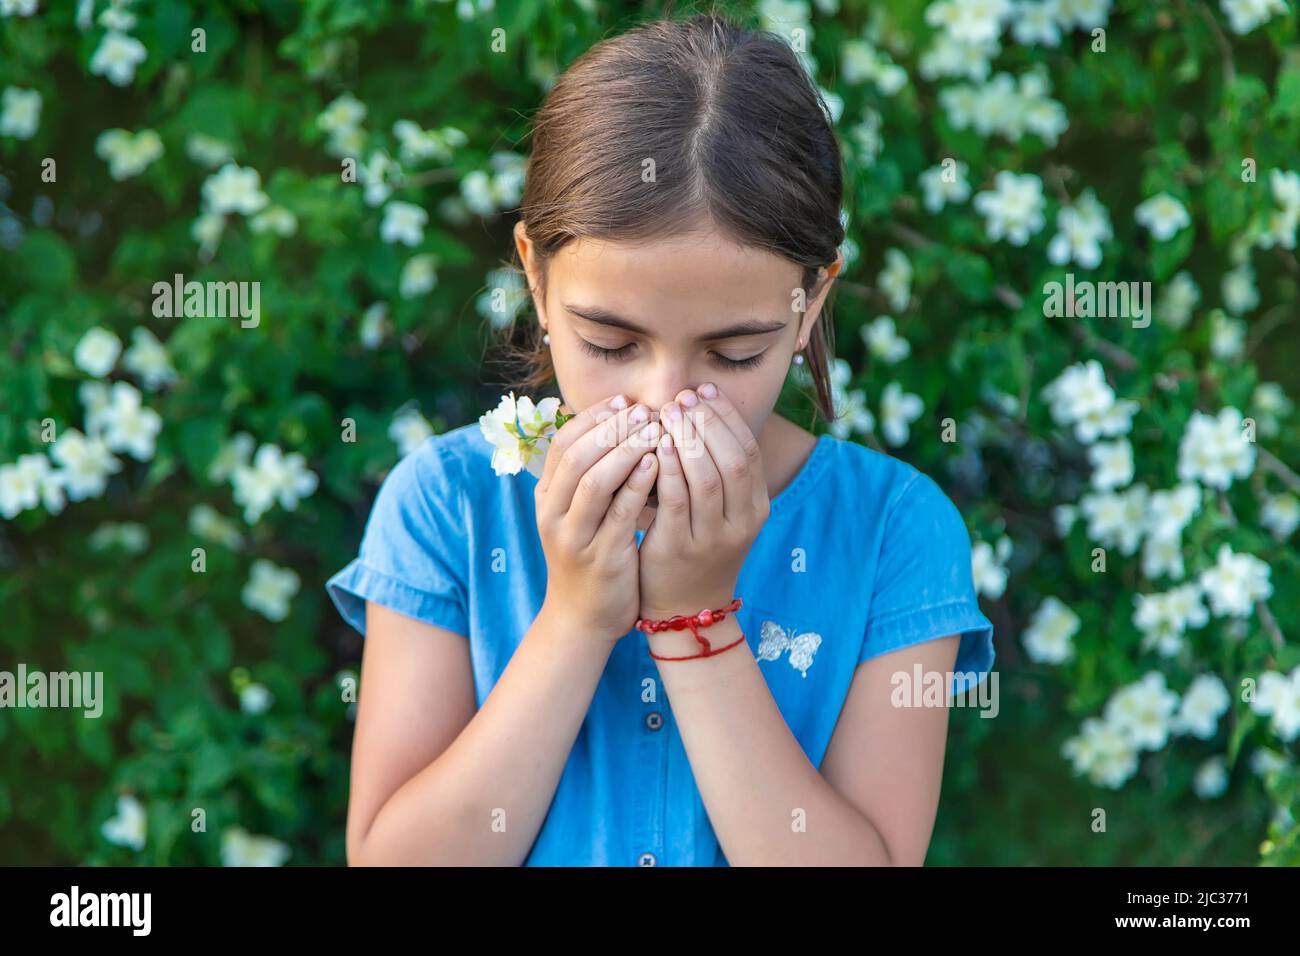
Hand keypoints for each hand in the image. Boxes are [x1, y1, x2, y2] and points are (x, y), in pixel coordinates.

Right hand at [534, 395, 661, 642]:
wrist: (583, 617)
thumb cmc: (590, 554)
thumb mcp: (580, 512)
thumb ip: (592, 474)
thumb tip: (616, 422)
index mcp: (546, 497)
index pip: (561, 442)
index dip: (592, 417)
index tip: (623, 400)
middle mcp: (552, 514)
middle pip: (575, 455)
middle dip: (611, 427)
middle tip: (644, 409)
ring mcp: (573, 537)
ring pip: (594, 481)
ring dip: (626, 450)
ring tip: (655, 430)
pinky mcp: (600, 558)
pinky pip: (619, 513)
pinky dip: (638, 484)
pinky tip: (658, 464)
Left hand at [637, 383, 768, 621]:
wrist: (685, 608)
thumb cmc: (698, 548)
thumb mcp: (722, 512)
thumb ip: (718, 470)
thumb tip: (702, 409)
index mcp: (756, 507)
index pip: (748, 449)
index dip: (726, 416)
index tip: (703, 390)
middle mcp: (742, 522)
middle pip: (732, 458)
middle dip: (707, 422)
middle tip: (682, 398)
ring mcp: (713, 537)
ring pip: (707, 476)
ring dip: (686, 438)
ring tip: (666, 413)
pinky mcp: (679, 547)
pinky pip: (676, 499)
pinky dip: (668, 468)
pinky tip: (655, 446)